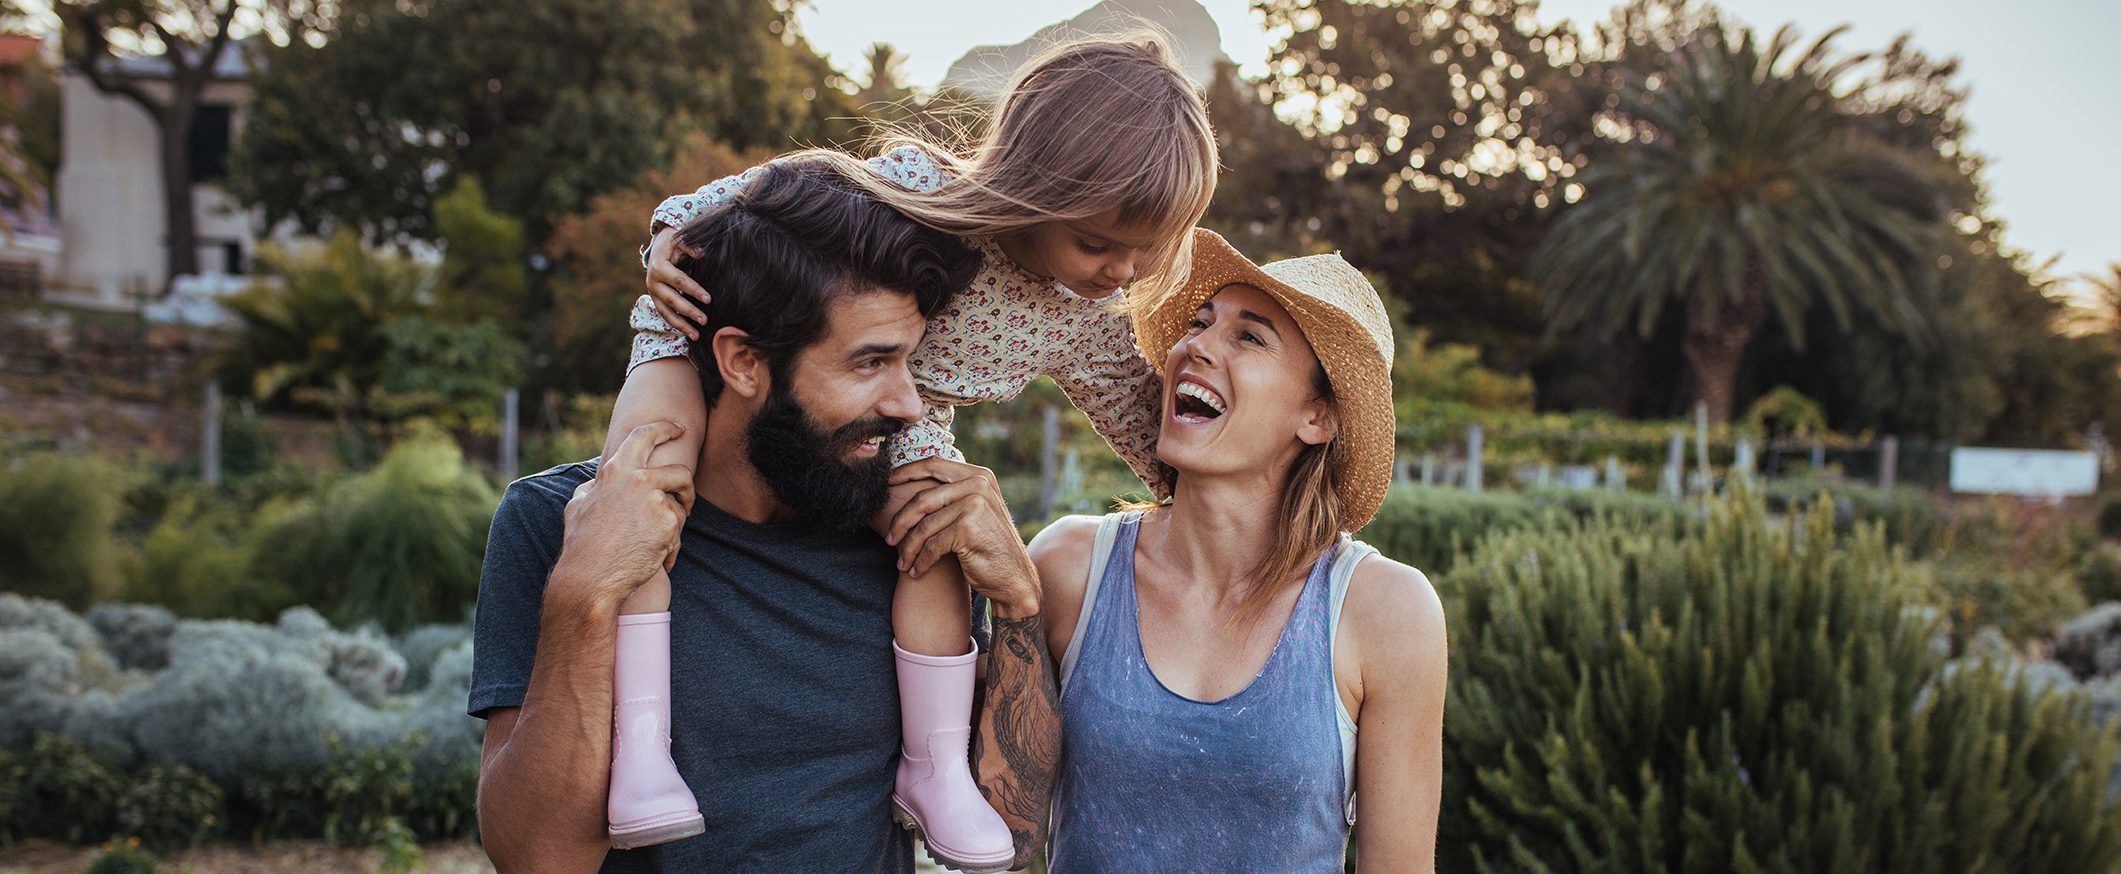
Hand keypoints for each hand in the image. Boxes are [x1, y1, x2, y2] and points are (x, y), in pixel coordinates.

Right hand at [554, 422, 694, 607]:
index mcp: (616, 470)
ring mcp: (656, 501)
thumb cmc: (581, 543)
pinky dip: (670, 548)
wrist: (591, 576)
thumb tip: (598, 480)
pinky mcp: (669, 524)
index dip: (665, 428)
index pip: (644, 436)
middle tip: (684, 500)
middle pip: (681, 473)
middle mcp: (638, 480)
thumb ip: (594, 487)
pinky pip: (679, 532)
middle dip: (686, 488)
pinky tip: (656, 559)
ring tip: (657, 542)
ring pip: (680, 507)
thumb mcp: (578, 505)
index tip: (678, 428)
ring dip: (674, 524)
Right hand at [645, 226, 709, 338]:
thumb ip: (691, 247)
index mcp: (659, 266)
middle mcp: (653, 282)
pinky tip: (689, 333)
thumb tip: (702, 253)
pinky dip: (677, 324)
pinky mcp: (656, 300)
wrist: (659, 248)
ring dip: (681, 325)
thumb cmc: (674, 244)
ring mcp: (653, 293)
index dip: (693, 290)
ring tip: (696, 335)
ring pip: (666, 312)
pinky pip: (666, 315)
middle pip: (671, 300)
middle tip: (704, 320)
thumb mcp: (680, 241)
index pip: (678, 280)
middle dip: (688, 311)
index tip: (708, 299)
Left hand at [886, 458, 1039, 614]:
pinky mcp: (967, 528)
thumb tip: (909, 481)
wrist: (1014, 579)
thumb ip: (952, 494)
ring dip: (908, 548)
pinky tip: (916, 571)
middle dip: (900, 521)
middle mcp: (978, 485)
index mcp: (979, 475)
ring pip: (924, 526)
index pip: (933, 464)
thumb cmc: (988, 546)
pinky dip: (921, 561)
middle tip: (889, 539)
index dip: (905, 472)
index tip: (887, 484)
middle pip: (922, 498)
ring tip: (902, 562)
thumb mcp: (975, 511)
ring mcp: (974, 505)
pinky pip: (931, 545)